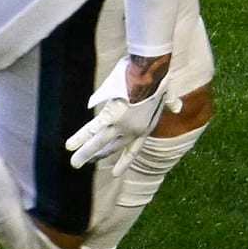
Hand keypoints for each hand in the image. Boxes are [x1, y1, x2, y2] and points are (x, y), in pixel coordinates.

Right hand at [67, 56, 177, 173]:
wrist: (152, 74)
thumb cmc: (158, 81)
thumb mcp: (167, 95)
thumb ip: (171, 103)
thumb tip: (177, 107)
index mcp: (145, 128)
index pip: (133, 150)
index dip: (124, 162)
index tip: (115, 174)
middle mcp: (132, 131)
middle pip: (111, 147)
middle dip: (95, 156)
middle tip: (80, 164)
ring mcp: (122, 124)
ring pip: (99, 141)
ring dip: (84, 151)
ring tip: (73, 162)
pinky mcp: (112, 115)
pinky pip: (93, 128)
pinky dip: (80, 136)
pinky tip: (70, 145)